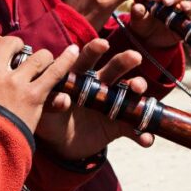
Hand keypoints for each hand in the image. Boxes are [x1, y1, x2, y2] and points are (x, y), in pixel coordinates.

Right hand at [0, 29, 79, 133]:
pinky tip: (73, 51)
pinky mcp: (34, 95)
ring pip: (36, 56)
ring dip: (42, 58)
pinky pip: (54, 72)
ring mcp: (15, 82)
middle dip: (18, 46)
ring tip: (42, 64)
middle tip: (20, 56)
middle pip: (11, 42)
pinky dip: (66, 60)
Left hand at [36, 38, 154, 161]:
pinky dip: (142, 134)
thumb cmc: (50, 122)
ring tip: (139, 89)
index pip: (85, 59)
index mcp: (78, 78)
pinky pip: (134, 128)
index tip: (103, 44)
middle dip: (123, 61)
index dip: (94, 50)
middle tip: (134, 57)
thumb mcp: (44, 112)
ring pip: (129, 91)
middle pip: (113, 68)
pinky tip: (147, 139)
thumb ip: (50, 103)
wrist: (60, 146)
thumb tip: (64, 99)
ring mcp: (112, 104)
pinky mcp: (119, 125)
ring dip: (138, 86)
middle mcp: (99, 87)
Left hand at [128, 0, 190, 47]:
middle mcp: (171, 1)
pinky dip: (190, 8)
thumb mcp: (137, 20)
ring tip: (177, 6)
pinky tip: (184, 9)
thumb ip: (137, 13)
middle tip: (165, 1)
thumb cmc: (142, 25)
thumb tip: (137, 7)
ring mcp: (179, 9)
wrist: (150, 41)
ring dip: (180, 1)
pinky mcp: (186, 19)